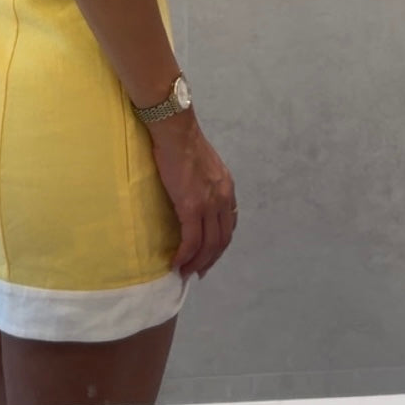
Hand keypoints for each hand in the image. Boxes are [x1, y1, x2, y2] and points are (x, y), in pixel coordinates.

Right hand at [147, 111, 237, 280]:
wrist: (175, 132)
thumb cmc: (182, 143)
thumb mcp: (204, 165)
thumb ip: (205, 183)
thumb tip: (194, 195)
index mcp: (227, 188)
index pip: (229, 225)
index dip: (220, 244)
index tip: (209, 256)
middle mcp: (223, 199)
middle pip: (222, 240)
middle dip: (210, 260)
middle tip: (197, 271)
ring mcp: (209, 204)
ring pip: (208, 245)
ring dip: (197, 263)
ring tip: (185, 272)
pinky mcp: (191, 207)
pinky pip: (191, 240)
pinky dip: (185, 256)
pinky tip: (177, 262)